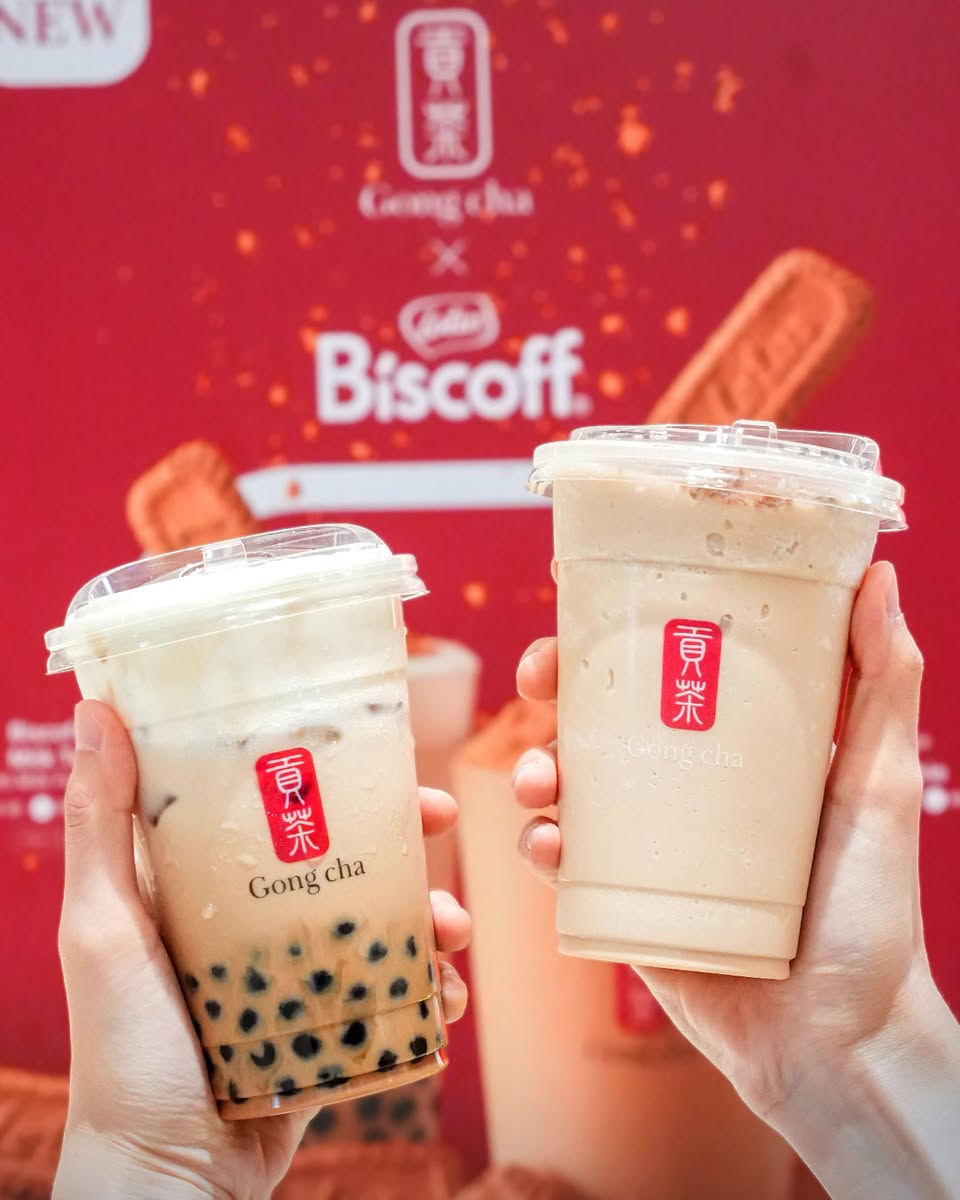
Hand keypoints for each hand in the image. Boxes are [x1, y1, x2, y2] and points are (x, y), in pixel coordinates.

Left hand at [55, 701, 470, 1199]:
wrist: (167, 1179)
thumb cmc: (122, 1050)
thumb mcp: (104, 928)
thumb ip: (101, 826)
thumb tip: (93, 710)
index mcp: (205, 886)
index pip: (272, 804)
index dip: (325, 769)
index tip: (373, 746)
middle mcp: (254, 921)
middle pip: (342, 855)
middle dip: (402, 836)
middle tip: (442, 819)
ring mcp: (297, 976)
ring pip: (380, 921)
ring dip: (431, 916)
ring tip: (453, 931)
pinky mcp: (329, 1029)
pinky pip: (392, 996)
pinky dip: (428, 991)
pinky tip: (445, 998)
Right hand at [514, 561, 932, 1118]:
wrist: (837, 1040)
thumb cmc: (870, 912)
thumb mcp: (879, 785)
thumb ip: (883, 684)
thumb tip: (881, 577)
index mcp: (737, 749)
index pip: (666, 673)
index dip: (618, 639)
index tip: (587, 614)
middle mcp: (685, 790)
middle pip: (599, 720)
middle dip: (553, 693)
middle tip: (538, 682)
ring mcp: (648, 848)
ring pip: (567, 788)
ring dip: (535, 769)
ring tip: (540, 782)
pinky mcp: (622, 905)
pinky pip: (565, 866)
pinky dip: (544, 847)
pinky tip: (552, 847)